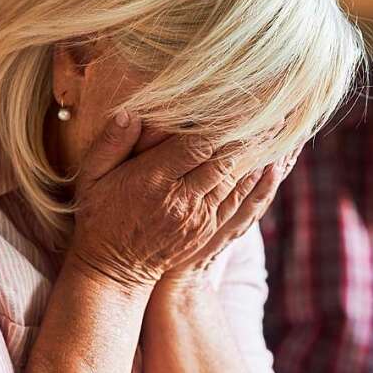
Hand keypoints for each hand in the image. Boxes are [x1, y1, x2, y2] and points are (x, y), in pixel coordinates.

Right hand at [67, 111, 265, 289]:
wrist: (114, 269)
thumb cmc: (100, 214)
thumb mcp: (92, 177)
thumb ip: (111, 143)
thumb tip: (131, 113)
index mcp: (153, 181)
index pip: (196, 146)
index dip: (222, 124)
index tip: (241, 103)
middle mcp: (181, 200)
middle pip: (223, 161)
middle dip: (250, 135)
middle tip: (275, 110)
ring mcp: (199, 218)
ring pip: (236, 180)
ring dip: (259, 154)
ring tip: (281, 129)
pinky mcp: (210, 230)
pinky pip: (240, 202)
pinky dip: (257, 182)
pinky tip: (272, 163)